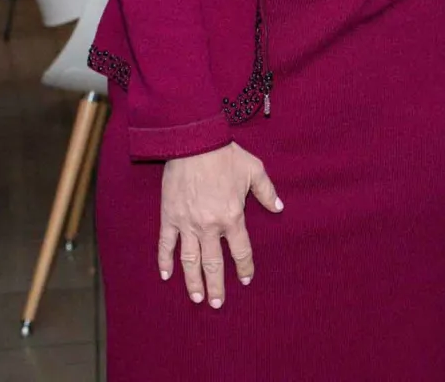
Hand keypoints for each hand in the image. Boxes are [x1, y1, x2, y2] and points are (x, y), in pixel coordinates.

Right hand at [158, 142, 282, 307]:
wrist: (193, 141)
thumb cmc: (225, 155)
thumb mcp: (254, 169)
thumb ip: (266, 191)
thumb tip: (279, 207)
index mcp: (232, 217)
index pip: (240, 251)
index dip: (244, 267)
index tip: (246, 279)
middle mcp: (209, 226)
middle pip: (213, 264)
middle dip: (216, 286)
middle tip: (216, 303)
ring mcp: (187, 224)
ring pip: (190, 260)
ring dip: (192, 281)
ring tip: (196, 298)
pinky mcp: (169, 217)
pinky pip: (166, 244)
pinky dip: (165, 261)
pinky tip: (165, 276)